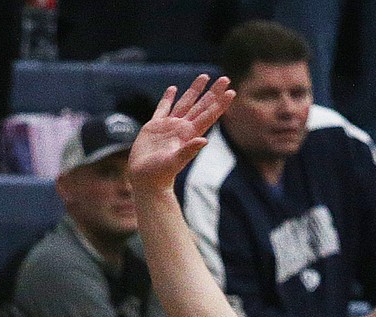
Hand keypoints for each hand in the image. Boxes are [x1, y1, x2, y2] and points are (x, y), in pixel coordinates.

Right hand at [128, 73, 233, 193]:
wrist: (144, 181)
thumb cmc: (159, 175)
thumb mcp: (174, 162)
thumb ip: (188, 151)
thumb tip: (204, 140)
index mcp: (188, 134)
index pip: (208, 115)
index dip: (219, 104)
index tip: (231, 92)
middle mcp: (181, 128)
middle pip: (201, 106)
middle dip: (213, 92)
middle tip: (225, 79)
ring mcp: (169, 126)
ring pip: (185, 103)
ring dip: (195, 90)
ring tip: (204, 77)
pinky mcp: (154, 127)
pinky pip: (163, 108)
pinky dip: (168, 98)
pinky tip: (173, 89)